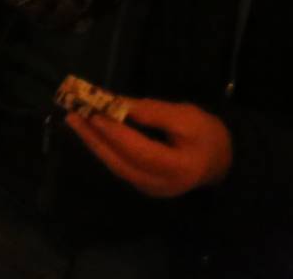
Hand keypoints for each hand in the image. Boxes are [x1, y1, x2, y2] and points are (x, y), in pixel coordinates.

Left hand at [66, 98, 232, 197]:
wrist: (219, 159)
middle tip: (73, 115)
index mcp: (179, 168)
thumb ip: (153, 112)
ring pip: (116, 166)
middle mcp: (161, 185)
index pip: (141, 151)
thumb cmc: (206, 134)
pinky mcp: (142, 184)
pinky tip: (90, 131)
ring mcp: (150, 188)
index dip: (116, 133)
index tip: (94, 112)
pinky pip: (119, 166)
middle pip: (121, 162)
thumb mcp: (186, 116)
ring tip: (74, 120)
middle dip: (95, 138)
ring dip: (93, 142)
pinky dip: (103, 148)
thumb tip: (118, 104)